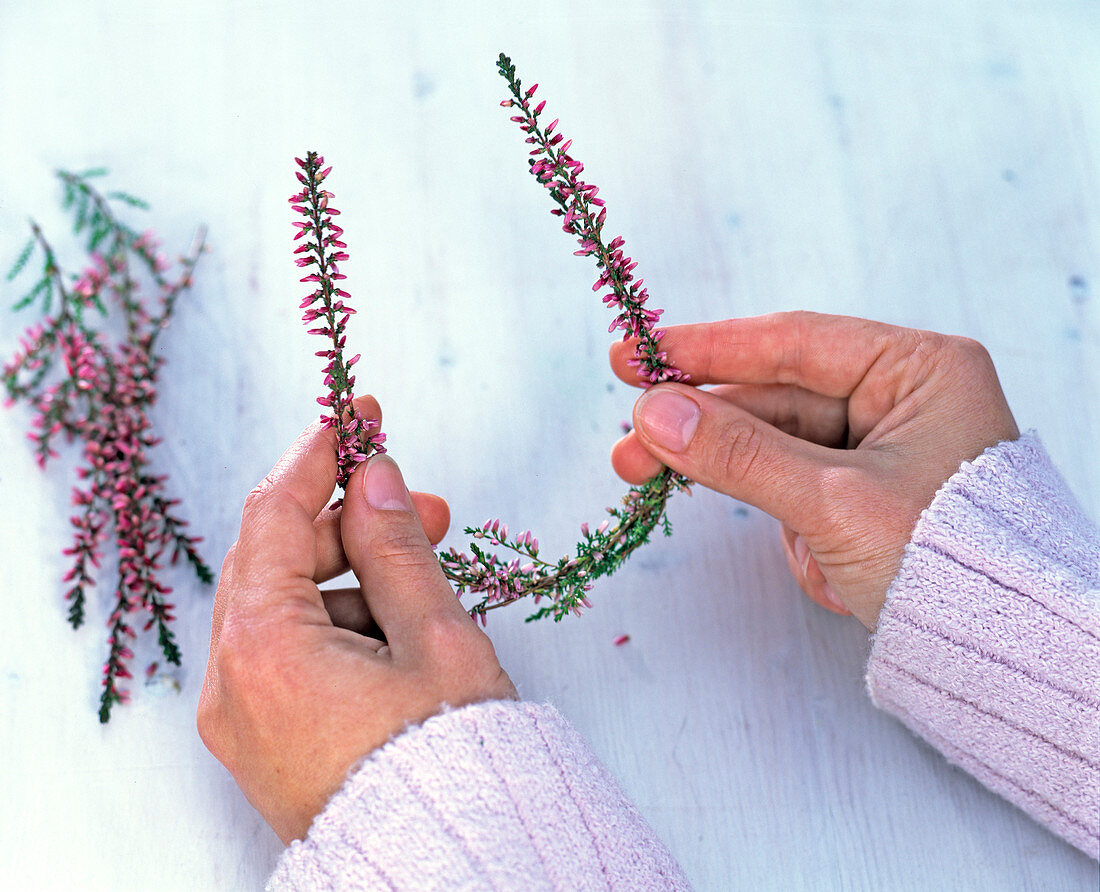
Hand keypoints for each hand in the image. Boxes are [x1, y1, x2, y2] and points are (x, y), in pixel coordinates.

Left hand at [197, 396, 516, 843]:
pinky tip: (399, 626)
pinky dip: (339, 621)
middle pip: (275, 558)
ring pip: (285, 605)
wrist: (453, 867)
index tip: (356, 414)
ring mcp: (244, 716)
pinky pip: (290, 651)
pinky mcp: (266, 738)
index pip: (274, 515)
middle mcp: (233, 683)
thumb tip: (373, 477)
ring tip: (424, 574)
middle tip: (419, 504)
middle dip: (348, 521)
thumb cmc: (451, 765)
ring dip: (351, 573)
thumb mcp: (435, 638)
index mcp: (265, 649)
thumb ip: (397, 546)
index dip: (317, 454)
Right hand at [610, 312, 1018, 628]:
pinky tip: (825, 571)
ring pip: (778, 451)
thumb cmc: (948, 565)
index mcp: (918, 369)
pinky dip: (794, 531)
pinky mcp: (867, 495)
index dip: (704, 349)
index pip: (791, 343)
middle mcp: (900, 398)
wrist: (1009, 659)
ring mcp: (882, 449)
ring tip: (733, 534)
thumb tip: (654, 413)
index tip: (634, 355)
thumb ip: (739, 454)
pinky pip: (799, 493)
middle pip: (773, 400)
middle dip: (704, 433)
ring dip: (748, 492)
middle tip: (629, 450)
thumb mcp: (833, 503)